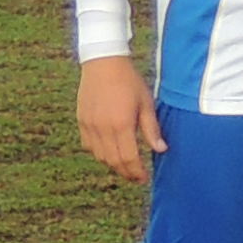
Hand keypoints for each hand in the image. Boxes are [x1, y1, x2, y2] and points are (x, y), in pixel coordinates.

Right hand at [75, 56, 161, 184]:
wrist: (104, 64)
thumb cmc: (130, 82)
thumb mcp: (146, 104)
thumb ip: (151, 129)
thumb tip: (161, 149)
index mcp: (121, 125)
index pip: (129, 158)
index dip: (136, 172)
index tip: (144, 178)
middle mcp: (103, 128)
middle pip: (113, 161)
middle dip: (126, 172)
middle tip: (136, 178)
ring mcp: (89, 125)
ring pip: (99, 155)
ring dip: (112, 165)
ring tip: (125, 167)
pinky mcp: (81, 120)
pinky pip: (88, 145)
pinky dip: (99, 153)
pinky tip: (109, 152)